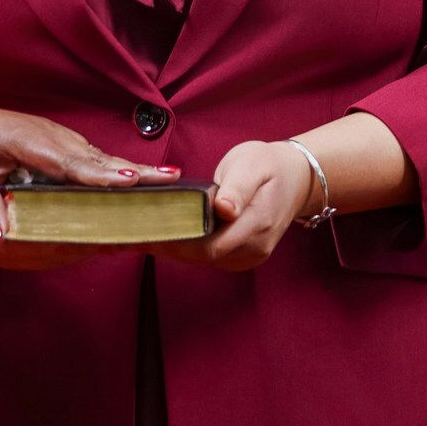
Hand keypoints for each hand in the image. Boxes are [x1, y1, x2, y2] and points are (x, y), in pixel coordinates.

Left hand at [0, 100, 171, 271]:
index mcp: (28, 141)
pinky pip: (90, 155)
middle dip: (135, 169)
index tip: (132, 179)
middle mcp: (48, 135)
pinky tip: (134, 175)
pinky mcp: (55, 141)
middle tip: (171, 178)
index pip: (71, 162)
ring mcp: (54, 136)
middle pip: (97, 157)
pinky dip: (114, 165)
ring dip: (131, 167)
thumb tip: (5, 236)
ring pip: (98, 155)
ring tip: (166, 178)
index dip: (102, 174)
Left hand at [150, 139, 313, 272]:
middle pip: (201, 257)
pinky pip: (207, 257)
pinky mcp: (240, 256)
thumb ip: (237, 188)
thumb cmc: (270, 166)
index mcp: (257, 224)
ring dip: (171, 248)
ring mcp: (248, 256)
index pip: (209, 245)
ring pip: (201, 260)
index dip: (175, 241)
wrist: (297, 177)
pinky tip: (162, 235)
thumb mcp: (252, 165)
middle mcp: (254, 248)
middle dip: (165, 245)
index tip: (145, 230)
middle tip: (129, 231)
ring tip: (138, 233)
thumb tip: (224, 208)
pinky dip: (184, 247)